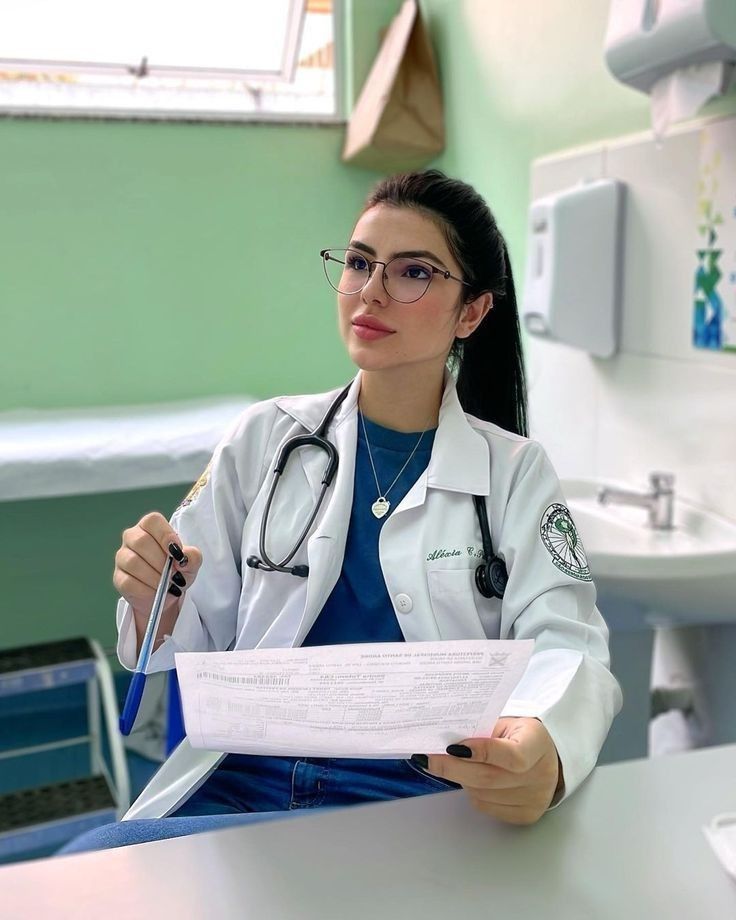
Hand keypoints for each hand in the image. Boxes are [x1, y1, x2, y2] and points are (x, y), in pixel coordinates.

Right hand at [113, 512, 202, 652]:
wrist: (168, 593)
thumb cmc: (178, 570)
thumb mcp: (191, 563)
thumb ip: (193, 556)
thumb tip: (184, 557)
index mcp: (150, 527)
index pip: (152, 521)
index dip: (165, 535)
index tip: (176, 552)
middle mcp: (132, 537)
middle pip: (141, 541)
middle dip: (161, 561)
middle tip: (174, 574)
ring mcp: (122, 557)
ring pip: (133, 562)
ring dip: (155, 577)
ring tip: (167, 585)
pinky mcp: (118, 577)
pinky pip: (129, 582)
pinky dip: (147, 590)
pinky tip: (157, 592)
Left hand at [415, 717, 562, 825]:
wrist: (549, 756)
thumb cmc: (520, 735)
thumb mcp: (506, 724)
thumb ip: (481, 732)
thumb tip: (444, 742)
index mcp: (538, 743)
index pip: (511, 755)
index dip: (481, 752)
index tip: (452, 746)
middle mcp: (541, 774)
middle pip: (489, 778)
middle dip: (453, 768)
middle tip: (428, 759)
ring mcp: (535, 799)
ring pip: (483, 794)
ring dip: (462, 780)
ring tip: (457, 764)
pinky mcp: (526, 815)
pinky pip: (487, 806)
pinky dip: (474, 792)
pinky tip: (473, 779)